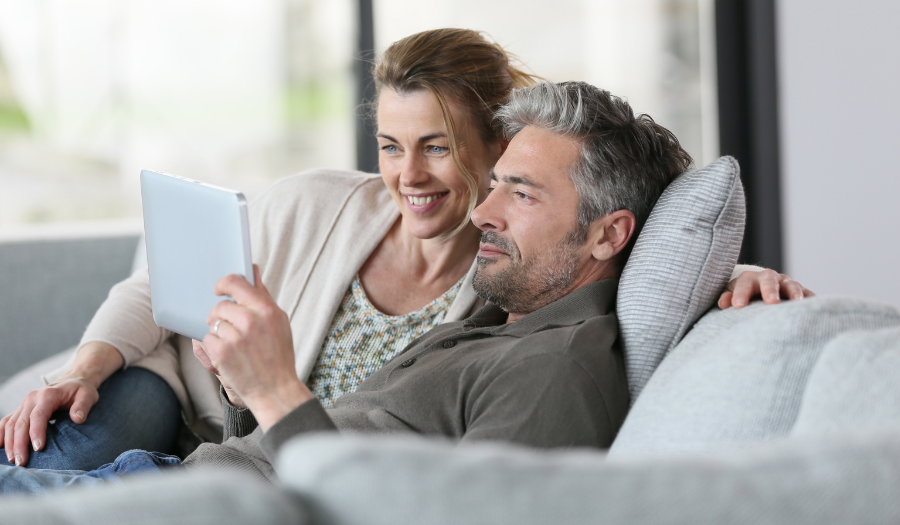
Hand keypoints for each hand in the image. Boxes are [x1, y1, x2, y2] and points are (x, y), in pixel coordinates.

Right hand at [0, 376, 98, 466]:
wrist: (74, 381)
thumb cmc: (81, 390)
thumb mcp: (88, 395)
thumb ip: (83, 406)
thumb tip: (78, 418)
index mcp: (48, 394)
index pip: (38, 415)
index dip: (36, 432)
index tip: (38, 448)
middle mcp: (32, 398)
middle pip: (21, 422)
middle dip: (19, 444)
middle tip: (22, 462)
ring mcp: (24, 403)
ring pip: (11, 424)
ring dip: (9, 443)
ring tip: (13, 460)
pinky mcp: (21, 409)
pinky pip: (6, 421)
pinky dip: (0, 434)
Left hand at [202, 265, 311, 430]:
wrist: (275, 389)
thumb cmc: (278, 354)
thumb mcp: (279, 321)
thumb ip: (262, 295)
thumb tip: (253, 269)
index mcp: (266, 310)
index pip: (236, 283)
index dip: (223, 284)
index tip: (218, 289)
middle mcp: (250, 320)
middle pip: (221, 306)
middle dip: (222, 316)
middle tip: (231, 328)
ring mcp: (235, 337)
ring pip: (214, 323)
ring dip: (219, 332)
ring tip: (235, 346)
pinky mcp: (222, 352)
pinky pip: (207, 339)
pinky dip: (214, 347)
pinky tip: (229, 356)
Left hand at [718, 269, 814, 308]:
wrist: (762, 290)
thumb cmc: (745, 296)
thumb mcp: (734, 294)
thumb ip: (728, 297)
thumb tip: (723, 304)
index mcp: (750, 279)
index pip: (744, 283)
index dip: (740, 294)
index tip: (737, 306)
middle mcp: (770, 278)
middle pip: (770, 281)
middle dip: (770, 290)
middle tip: (771, 302)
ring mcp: (787, 284)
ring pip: (792, 286)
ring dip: (795, 293)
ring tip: (797, 303)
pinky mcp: (802, 292)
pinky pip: (809, 295)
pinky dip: (812, 300)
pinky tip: (815, 308)